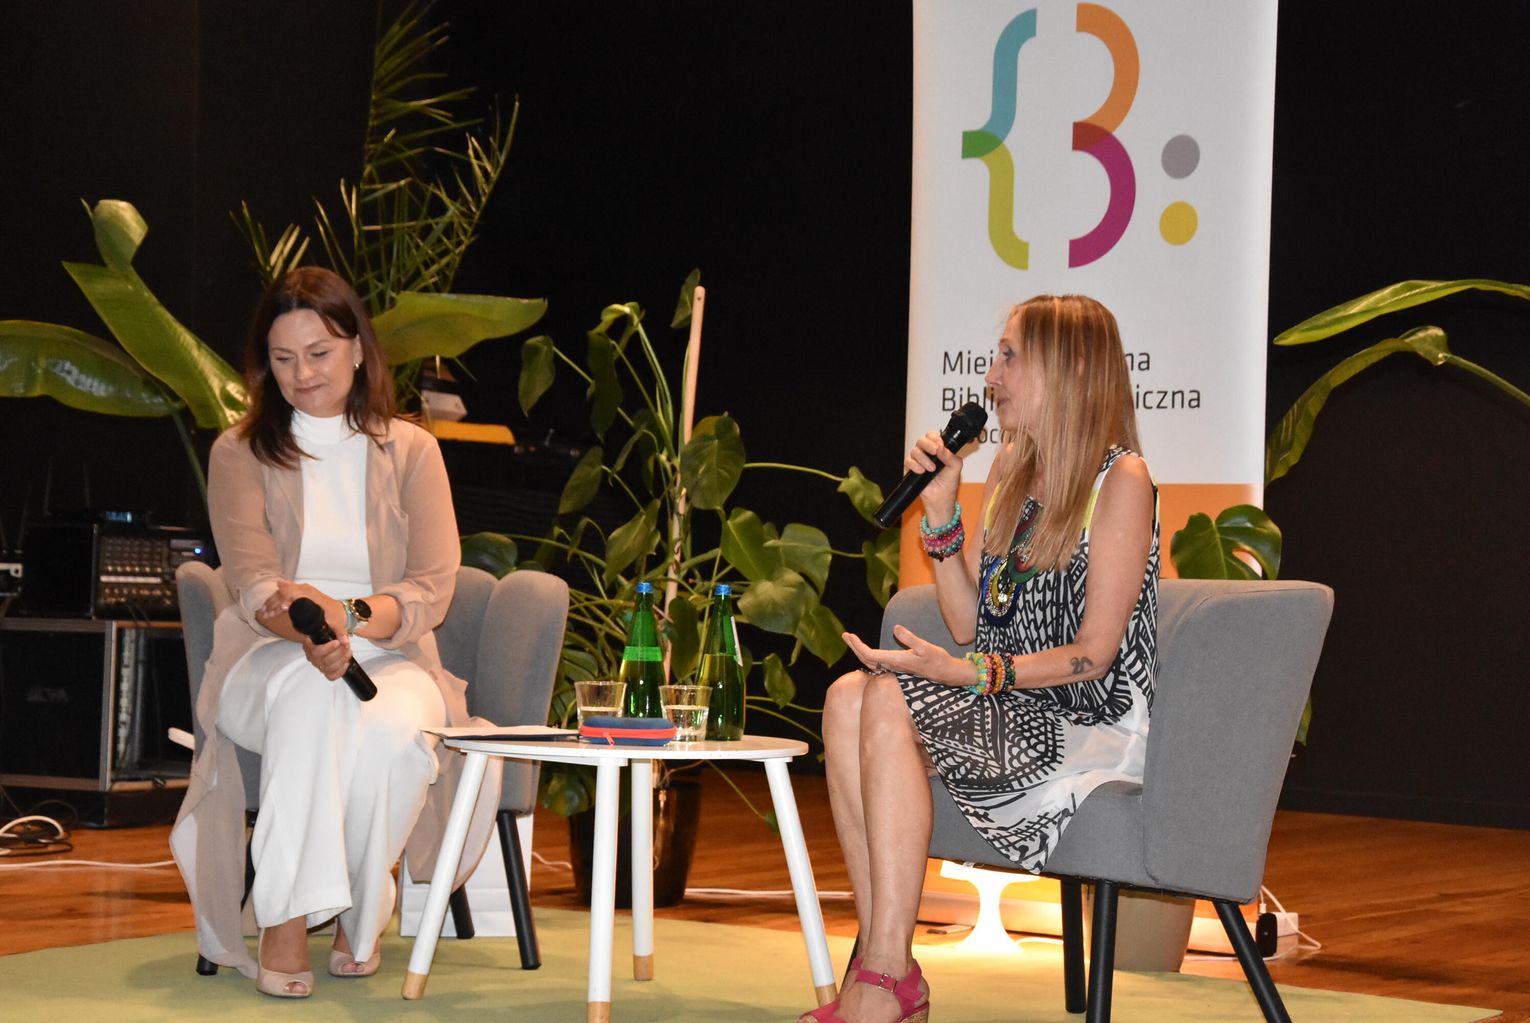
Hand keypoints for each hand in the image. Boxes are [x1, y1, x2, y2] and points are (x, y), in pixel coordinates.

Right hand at [256, 581, 341, 631]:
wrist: (341, 611)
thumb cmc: (337, 619)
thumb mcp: (338, 627)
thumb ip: (340, 634)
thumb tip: (344, 642)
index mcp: (314, 597)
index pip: (297, 594)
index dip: (288, 600)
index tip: (281, 609)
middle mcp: (307, 590)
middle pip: (286, 591)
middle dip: (275, 602)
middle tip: (267, 615)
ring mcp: (303, 589)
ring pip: (282, 590)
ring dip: (272, 601)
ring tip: (264, 613)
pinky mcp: (300, 591)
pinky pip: (284, 590)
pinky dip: (275, 598)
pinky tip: (267, 607)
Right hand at [301, 631, 351, 681]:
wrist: (327, 636)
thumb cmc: (327, 631)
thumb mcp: (333, 625)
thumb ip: (339, 631)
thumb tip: (345, 640)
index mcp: (309, 645)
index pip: (316, 651)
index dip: (328, 648)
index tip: (337, 642)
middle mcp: (312, 657)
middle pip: (325, 661)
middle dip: (339, 653)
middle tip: (347, 645)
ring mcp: (318, 665)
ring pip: (329, 669)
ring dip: (342, 660)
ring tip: (348, 651)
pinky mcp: (325, 671)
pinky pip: (331, 676)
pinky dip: (340, 671)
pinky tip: (346, 663)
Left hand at [842, 625, 975, 686]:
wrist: (946, 673)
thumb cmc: (937, 659)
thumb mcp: (926, 647)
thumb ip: (910, 638)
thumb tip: (896, 628)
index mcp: (896, 660)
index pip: (870, 655)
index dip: (857, 646)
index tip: (849, 635)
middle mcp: (893, 665)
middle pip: (867, 659)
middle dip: (854, 647)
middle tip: (845, 635)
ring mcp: (895, 667)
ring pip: (871, 662)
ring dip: (860, 651)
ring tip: (851, 640)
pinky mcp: (899, 666)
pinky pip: (878, 663)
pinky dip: (869, 656)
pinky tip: (867, 652)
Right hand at [905, 430, 962, 520]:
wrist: (941, 498)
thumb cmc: (949, 482)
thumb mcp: (955, 467)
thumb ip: (950, 456)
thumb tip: (941, 447)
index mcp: (939, 449)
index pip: (933, 436)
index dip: (935, 438)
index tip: (940, 445)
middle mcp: (927, 452)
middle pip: (921, 440)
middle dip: (928, 444)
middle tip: (935, 451)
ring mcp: (919, 460)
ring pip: (915, 450)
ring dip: (923, 459)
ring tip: (931, 469)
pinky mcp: (911, 468)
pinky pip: (908, 461)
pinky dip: (914, 465)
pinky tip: (921, 471)